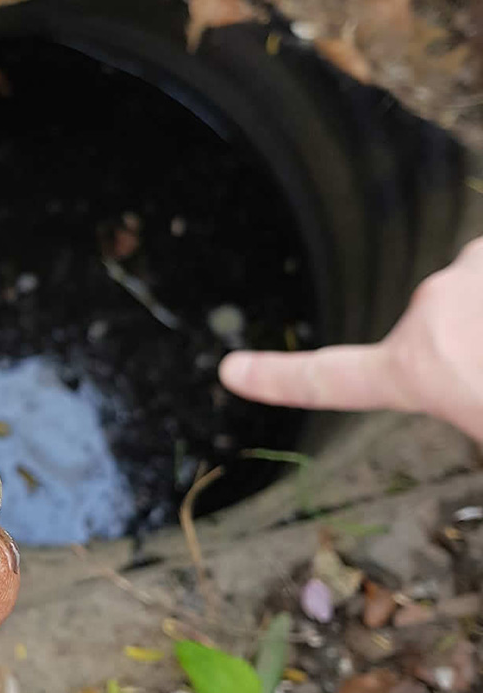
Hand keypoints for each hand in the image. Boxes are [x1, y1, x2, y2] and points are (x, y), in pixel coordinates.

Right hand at [219, 236, 482, 441]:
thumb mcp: (481, 420)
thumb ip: (457, 406)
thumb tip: (460, 396)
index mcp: (421, 369)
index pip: (329, 378)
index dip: (276, 376)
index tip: (235, 371)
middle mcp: (432, 309)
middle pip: (437, 327)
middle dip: (468, 350)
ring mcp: (468, 272)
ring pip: (474, 290)